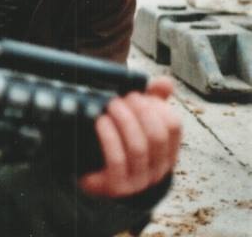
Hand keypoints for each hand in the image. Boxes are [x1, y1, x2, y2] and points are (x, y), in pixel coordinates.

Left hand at [78, 77, 181, 198]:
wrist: (95, 175)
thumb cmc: (119, 143)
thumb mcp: (137, 121)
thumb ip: (152, 101)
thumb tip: (166, 82)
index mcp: (167, 150)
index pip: (173, 125)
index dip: (156, 106)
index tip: (136, 94)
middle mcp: (158, 167)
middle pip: (157, 135)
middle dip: (138, 111)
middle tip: (120, 98)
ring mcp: (139, 180)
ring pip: (138, 147)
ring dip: (123, 121)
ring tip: (110, 105)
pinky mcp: (118, 186)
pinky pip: (117, 161)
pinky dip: (109, 138)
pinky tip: (101, 122)